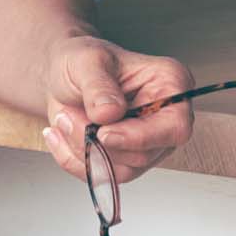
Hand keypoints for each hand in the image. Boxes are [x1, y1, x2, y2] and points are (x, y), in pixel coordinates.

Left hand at [39, 36, 193, 184]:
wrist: (62, 75)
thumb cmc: (81, 60)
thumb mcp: (85, 60)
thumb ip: (98, 86)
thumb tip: (110, 112)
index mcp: (169, 84)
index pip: (174, 127)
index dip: (140, 137)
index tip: (104, 133)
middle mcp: (164, 119)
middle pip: (143, 154)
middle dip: (98, 140)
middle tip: (67, 115)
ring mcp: (147, 143)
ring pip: (121, 169)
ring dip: (83, 147)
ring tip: (64, 117)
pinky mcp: (126, 160)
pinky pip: (103, 175)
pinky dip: (74, 158)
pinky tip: (60, 133)